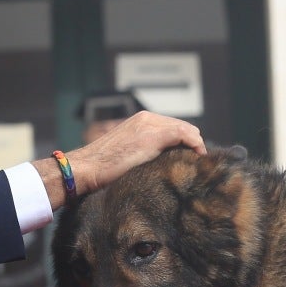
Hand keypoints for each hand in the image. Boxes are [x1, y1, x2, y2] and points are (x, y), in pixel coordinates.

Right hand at [63, 111, 204, 199]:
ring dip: (196, 143)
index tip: (192, 156)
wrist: (87, 167)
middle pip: (182, 126)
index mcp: (140, 120)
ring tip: (198, 160)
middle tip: (197, 160)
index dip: (186, 140)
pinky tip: (198, 155)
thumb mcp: (128, 154)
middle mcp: (146, 119)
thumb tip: (161, 163)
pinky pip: (182, 134)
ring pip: (185, 129)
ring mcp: (149, 125)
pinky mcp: (151, 136)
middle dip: (192, 141)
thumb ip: (144, 151)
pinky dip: (194, 143)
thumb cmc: (103, 168)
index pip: (172, 126)